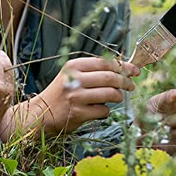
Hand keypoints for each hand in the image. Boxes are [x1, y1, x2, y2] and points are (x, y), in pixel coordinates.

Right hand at [22, 57, 139, 134]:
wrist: (41, 113)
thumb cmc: (61, 93)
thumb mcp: (72, 75)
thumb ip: (93, 71)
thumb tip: (123, 68)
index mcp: (74, 66)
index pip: (105, 62)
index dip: (124, 66)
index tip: (134, 71)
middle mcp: (74, 79)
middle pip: (110, 77)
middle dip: (126, 82)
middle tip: (131, 86)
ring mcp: (76, 97)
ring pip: (111, 94)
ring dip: (119, 97)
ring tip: (117, 98)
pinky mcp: (78, 113)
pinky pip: (104, 111)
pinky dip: (106, 111)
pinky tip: (99, 110)